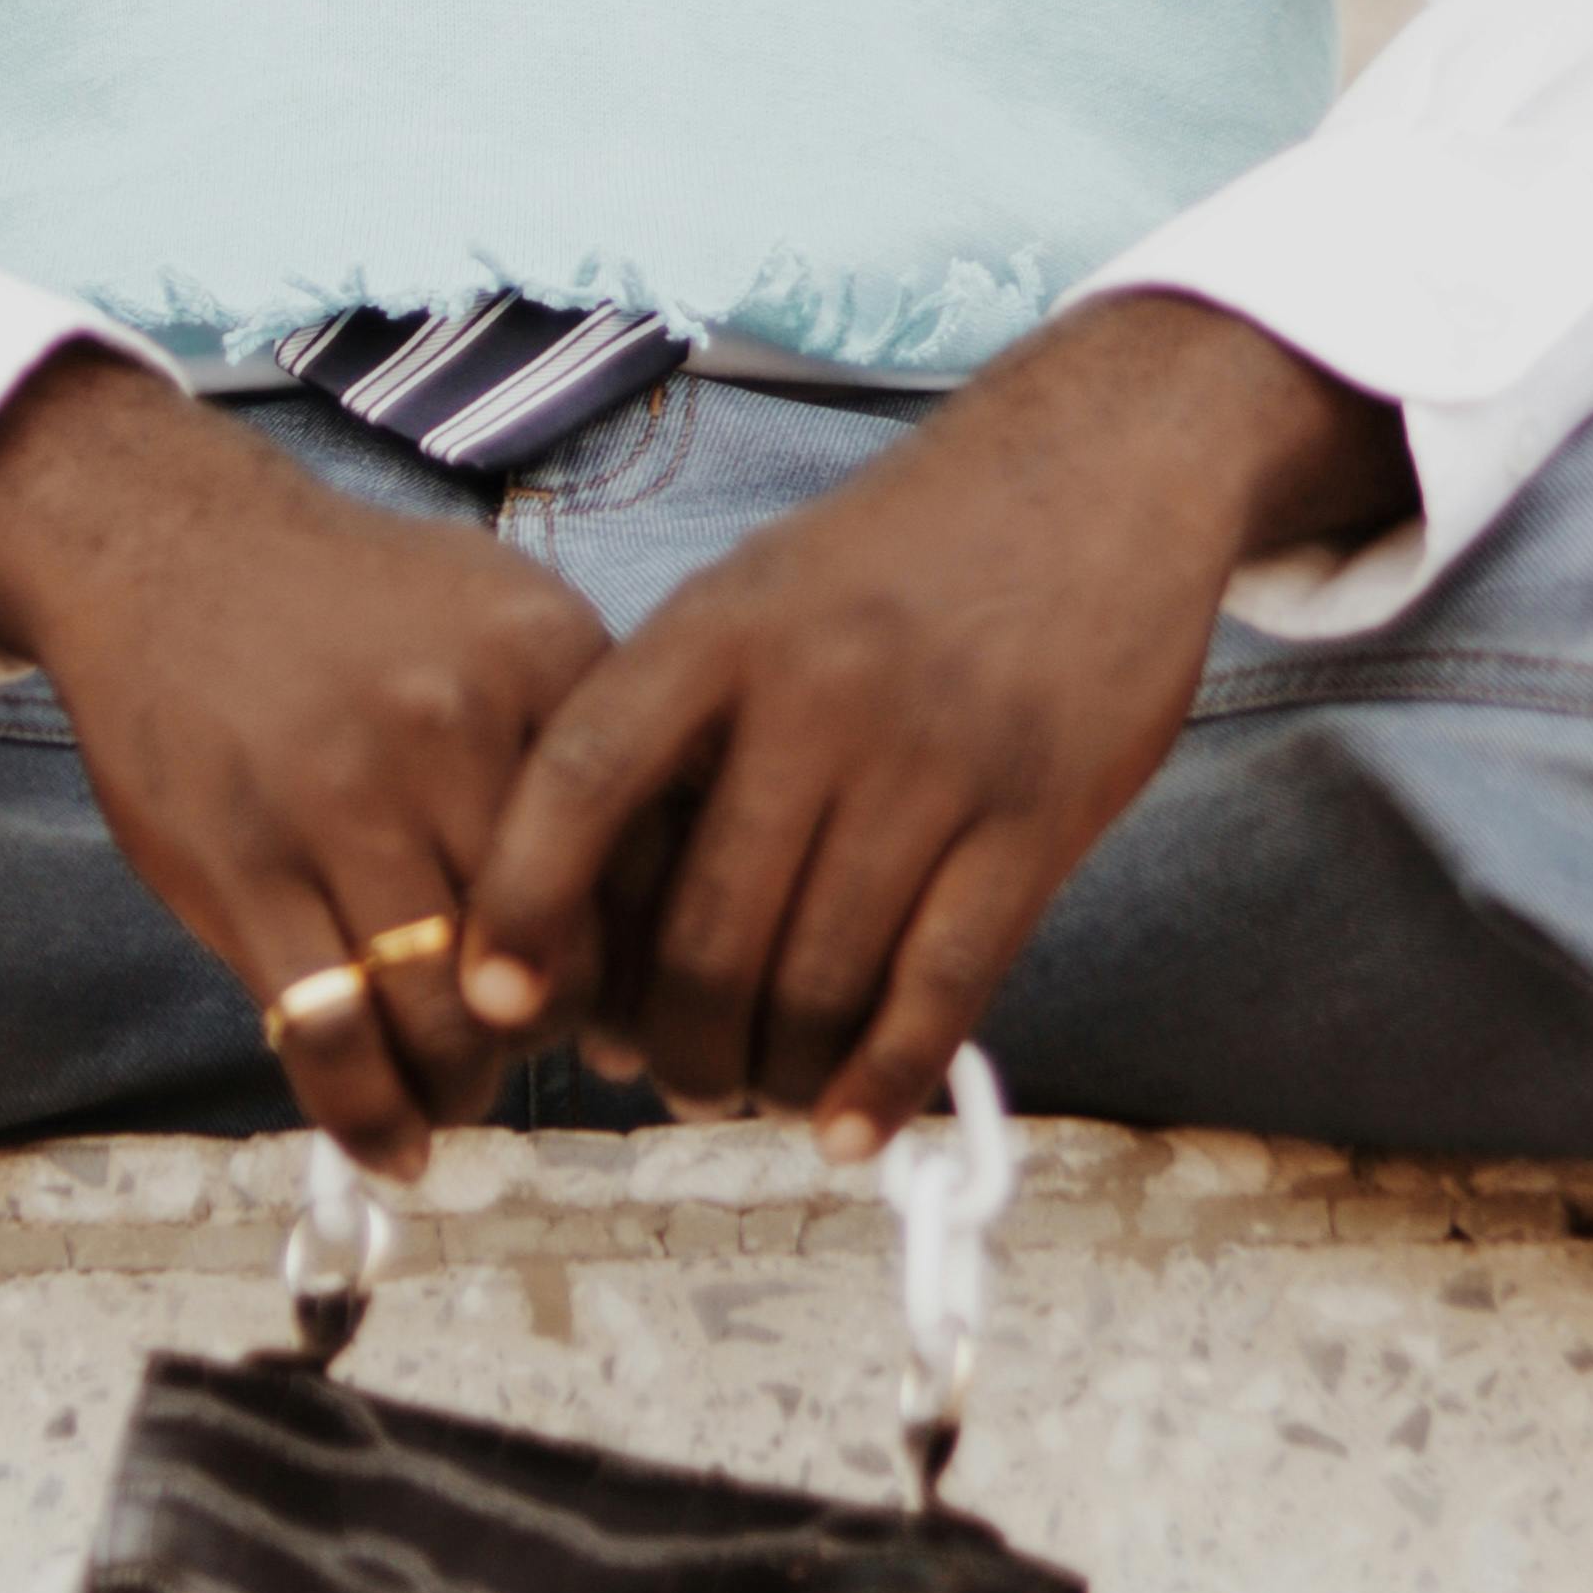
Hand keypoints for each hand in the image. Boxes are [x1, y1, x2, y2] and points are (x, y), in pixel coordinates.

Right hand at [0, 347, 608, 1178]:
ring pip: (442, 1014)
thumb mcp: (505, 616)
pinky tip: (392, 1143)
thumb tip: (677, 916)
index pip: (643, 863)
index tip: (629, 1007)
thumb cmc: (356, 607)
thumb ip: (591, 744)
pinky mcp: (242, 866)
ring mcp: (339, 799)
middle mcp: (452, 727)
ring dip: (461, 1087)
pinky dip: (369, 1116)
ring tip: (456, 1094)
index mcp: (545, 662)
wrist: (174, 550)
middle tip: (529, 1048)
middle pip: (554, 955)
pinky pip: (328, 1034)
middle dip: (551, 1035)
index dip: (645, 963)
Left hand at [457, 297, 1409, 1159]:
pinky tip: (849, 1126)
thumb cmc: (902, 556)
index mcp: (724, 625)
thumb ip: (675, 724)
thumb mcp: (761, 589)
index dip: (524, 901)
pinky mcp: (1037, 815)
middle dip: (674, 1039)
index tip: (493, 997)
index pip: (586, 777)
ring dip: (773, 1070)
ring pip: (818, 976)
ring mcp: (934, 756)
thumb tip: (589, 916)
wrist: (1099, 466)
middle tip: (671, 1074)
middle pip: (707, 925)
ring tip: (757, 1087)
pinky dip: (884, 1079)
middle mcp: (820, 689)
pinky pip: (941, 985)